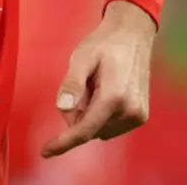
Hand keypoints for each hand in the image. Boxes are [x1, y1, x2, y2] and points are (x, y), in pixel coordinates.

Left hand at [42, 0, 156, 157]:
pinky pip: (111, 126)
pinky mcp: (140, 116)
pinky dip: (101, 115)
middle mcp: (129, 111)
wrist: (134, 34)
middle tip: (83, 83)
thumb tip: (63, 108)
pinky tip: (104, 91)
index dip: (63, 142)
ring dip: (90, 114)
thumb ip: (72, 84)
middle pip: (90, 128)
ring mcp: (138, 115)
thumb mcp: (81, 58)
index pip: (84, 130)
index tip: (46, 151)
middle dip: (78, 113)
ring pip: (100, 129)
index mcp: (114, 97)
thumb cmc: (105, 43)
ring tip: (96, 85)